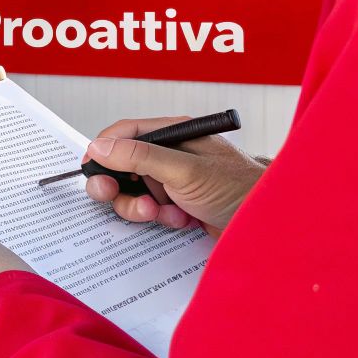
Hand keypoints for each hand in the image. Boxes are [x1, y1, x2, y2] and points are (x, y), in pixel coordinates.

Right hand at [84, 117, 268, 236]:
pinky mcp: (179, 204)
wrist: (268, 225)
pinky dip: (160, 219)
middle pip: (123, 164)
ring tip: (159, 213)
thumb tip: (100, 146)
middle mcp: (171, 154)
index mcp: (173, 134)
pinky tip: (182, 220)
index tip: (89, 168)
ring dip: (140, 206)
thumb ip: (139, 157)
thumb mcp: (183, 170)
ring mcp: (174, 180)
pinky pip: (151, 211)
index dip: (103, 149)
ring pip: (134, 191)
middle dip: (118, 184)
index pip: (125, 133)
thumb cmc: (238, 188)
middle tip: (111, 195)